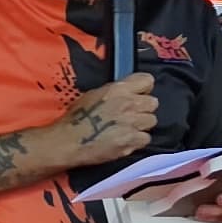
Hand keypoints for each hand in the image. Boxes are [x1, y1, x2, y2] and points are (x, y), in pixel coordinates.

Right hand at [42, 73, 157, 166]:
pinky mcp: (132, 141)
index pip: (147, 80)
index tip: (138, 94)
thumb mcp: (93, 95)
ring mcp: (133, 123)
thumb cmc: (76, 118)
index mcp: (119, 89)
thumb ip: (114, 92)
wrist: (68, 141)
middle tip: (131, 114)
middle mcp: (129, 104)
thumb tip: (125, 93)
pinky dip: (137, 140)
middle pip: (153, 103)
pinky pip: (145, 139)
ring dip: (141, 125)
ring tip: (127, 129)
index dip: (143, 88)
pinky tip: (125, 140)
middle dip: (143, 108)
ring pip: (151, 121)